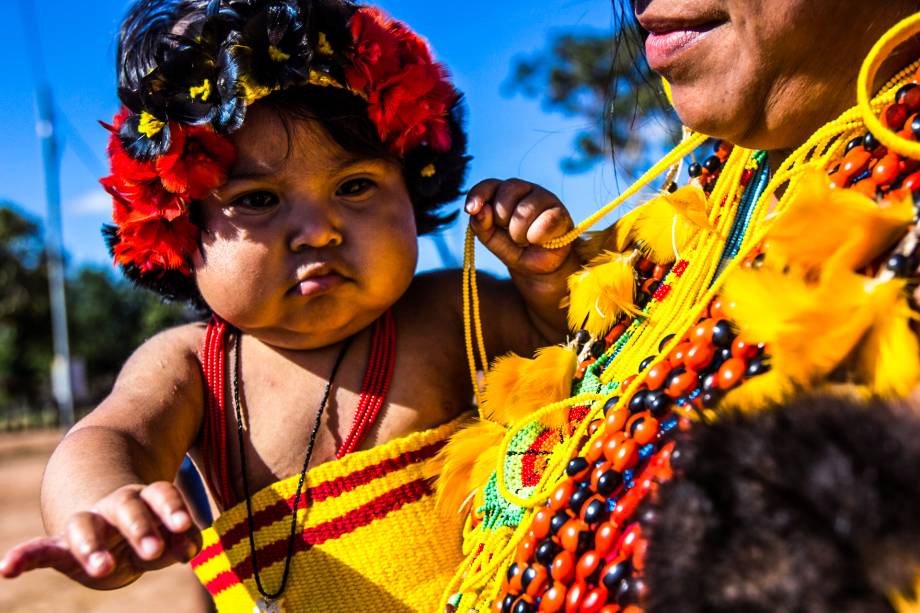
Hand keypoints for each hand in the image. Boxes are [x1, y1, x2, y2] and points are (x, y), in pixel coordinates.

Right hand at [0, 482, 200, 588]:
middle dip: (141, 527)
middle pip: (127, 507)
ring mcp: (89, 525)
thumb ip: (181, 540)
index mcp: (145, 498)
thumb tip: (191, 549)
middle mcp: (115, 506)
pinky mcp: (62, 547)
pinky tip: (7, 569)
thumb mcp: (168, 533)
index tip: (183, 528)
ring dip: (91, 546)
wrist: (108, 523)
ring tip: (101, 568)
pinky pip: (40, 549)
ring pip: (86, 525)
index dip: (173, 510)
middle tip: (154, 549)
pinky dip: (24, 557)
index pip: (160, 495)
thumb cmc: (147, 529)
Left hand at [465, 178, 574, 275]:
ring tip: (524, 240)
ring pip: (524, 211)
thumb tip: (479, 210)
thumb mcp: (491, 240)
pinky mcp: (559, 212)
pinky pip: (544, 222)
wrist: (539, 267)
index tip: (471, 209)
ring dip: (519, 234)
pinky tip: (539, 241)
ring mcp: (543, 197)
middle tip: (509, 234)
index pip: (488, 185)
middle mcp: (523, 189)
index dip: (478, 195)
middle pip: (505, 194)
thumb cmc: (514, 248)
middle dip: (502, 220)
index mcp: (503, 192)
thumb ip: (481, 226)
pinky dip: (537, 237)